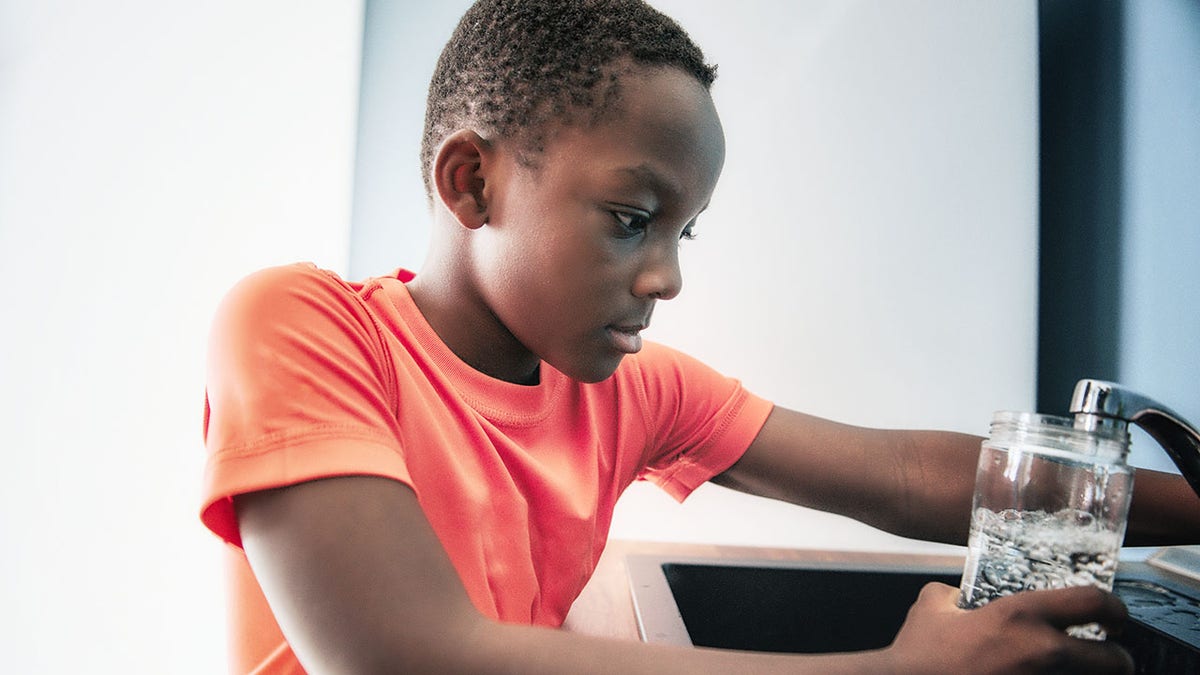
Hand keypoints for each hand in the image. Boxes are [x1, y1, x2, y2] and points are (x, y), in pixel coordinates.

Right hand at [887, 583, 1133, 673]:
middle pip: (1116, 661)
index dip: (1114, 608)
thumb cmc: (918, 655)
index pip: (1093, 601)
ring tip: (1077, 673)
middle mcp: (1041, 653)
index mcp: (1020, 617)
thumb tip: (961, 596)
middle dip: (1119, 661)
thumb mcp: (933, 606)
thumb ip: (955, 595)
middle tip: (1108, 657)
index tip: (1114, 616)